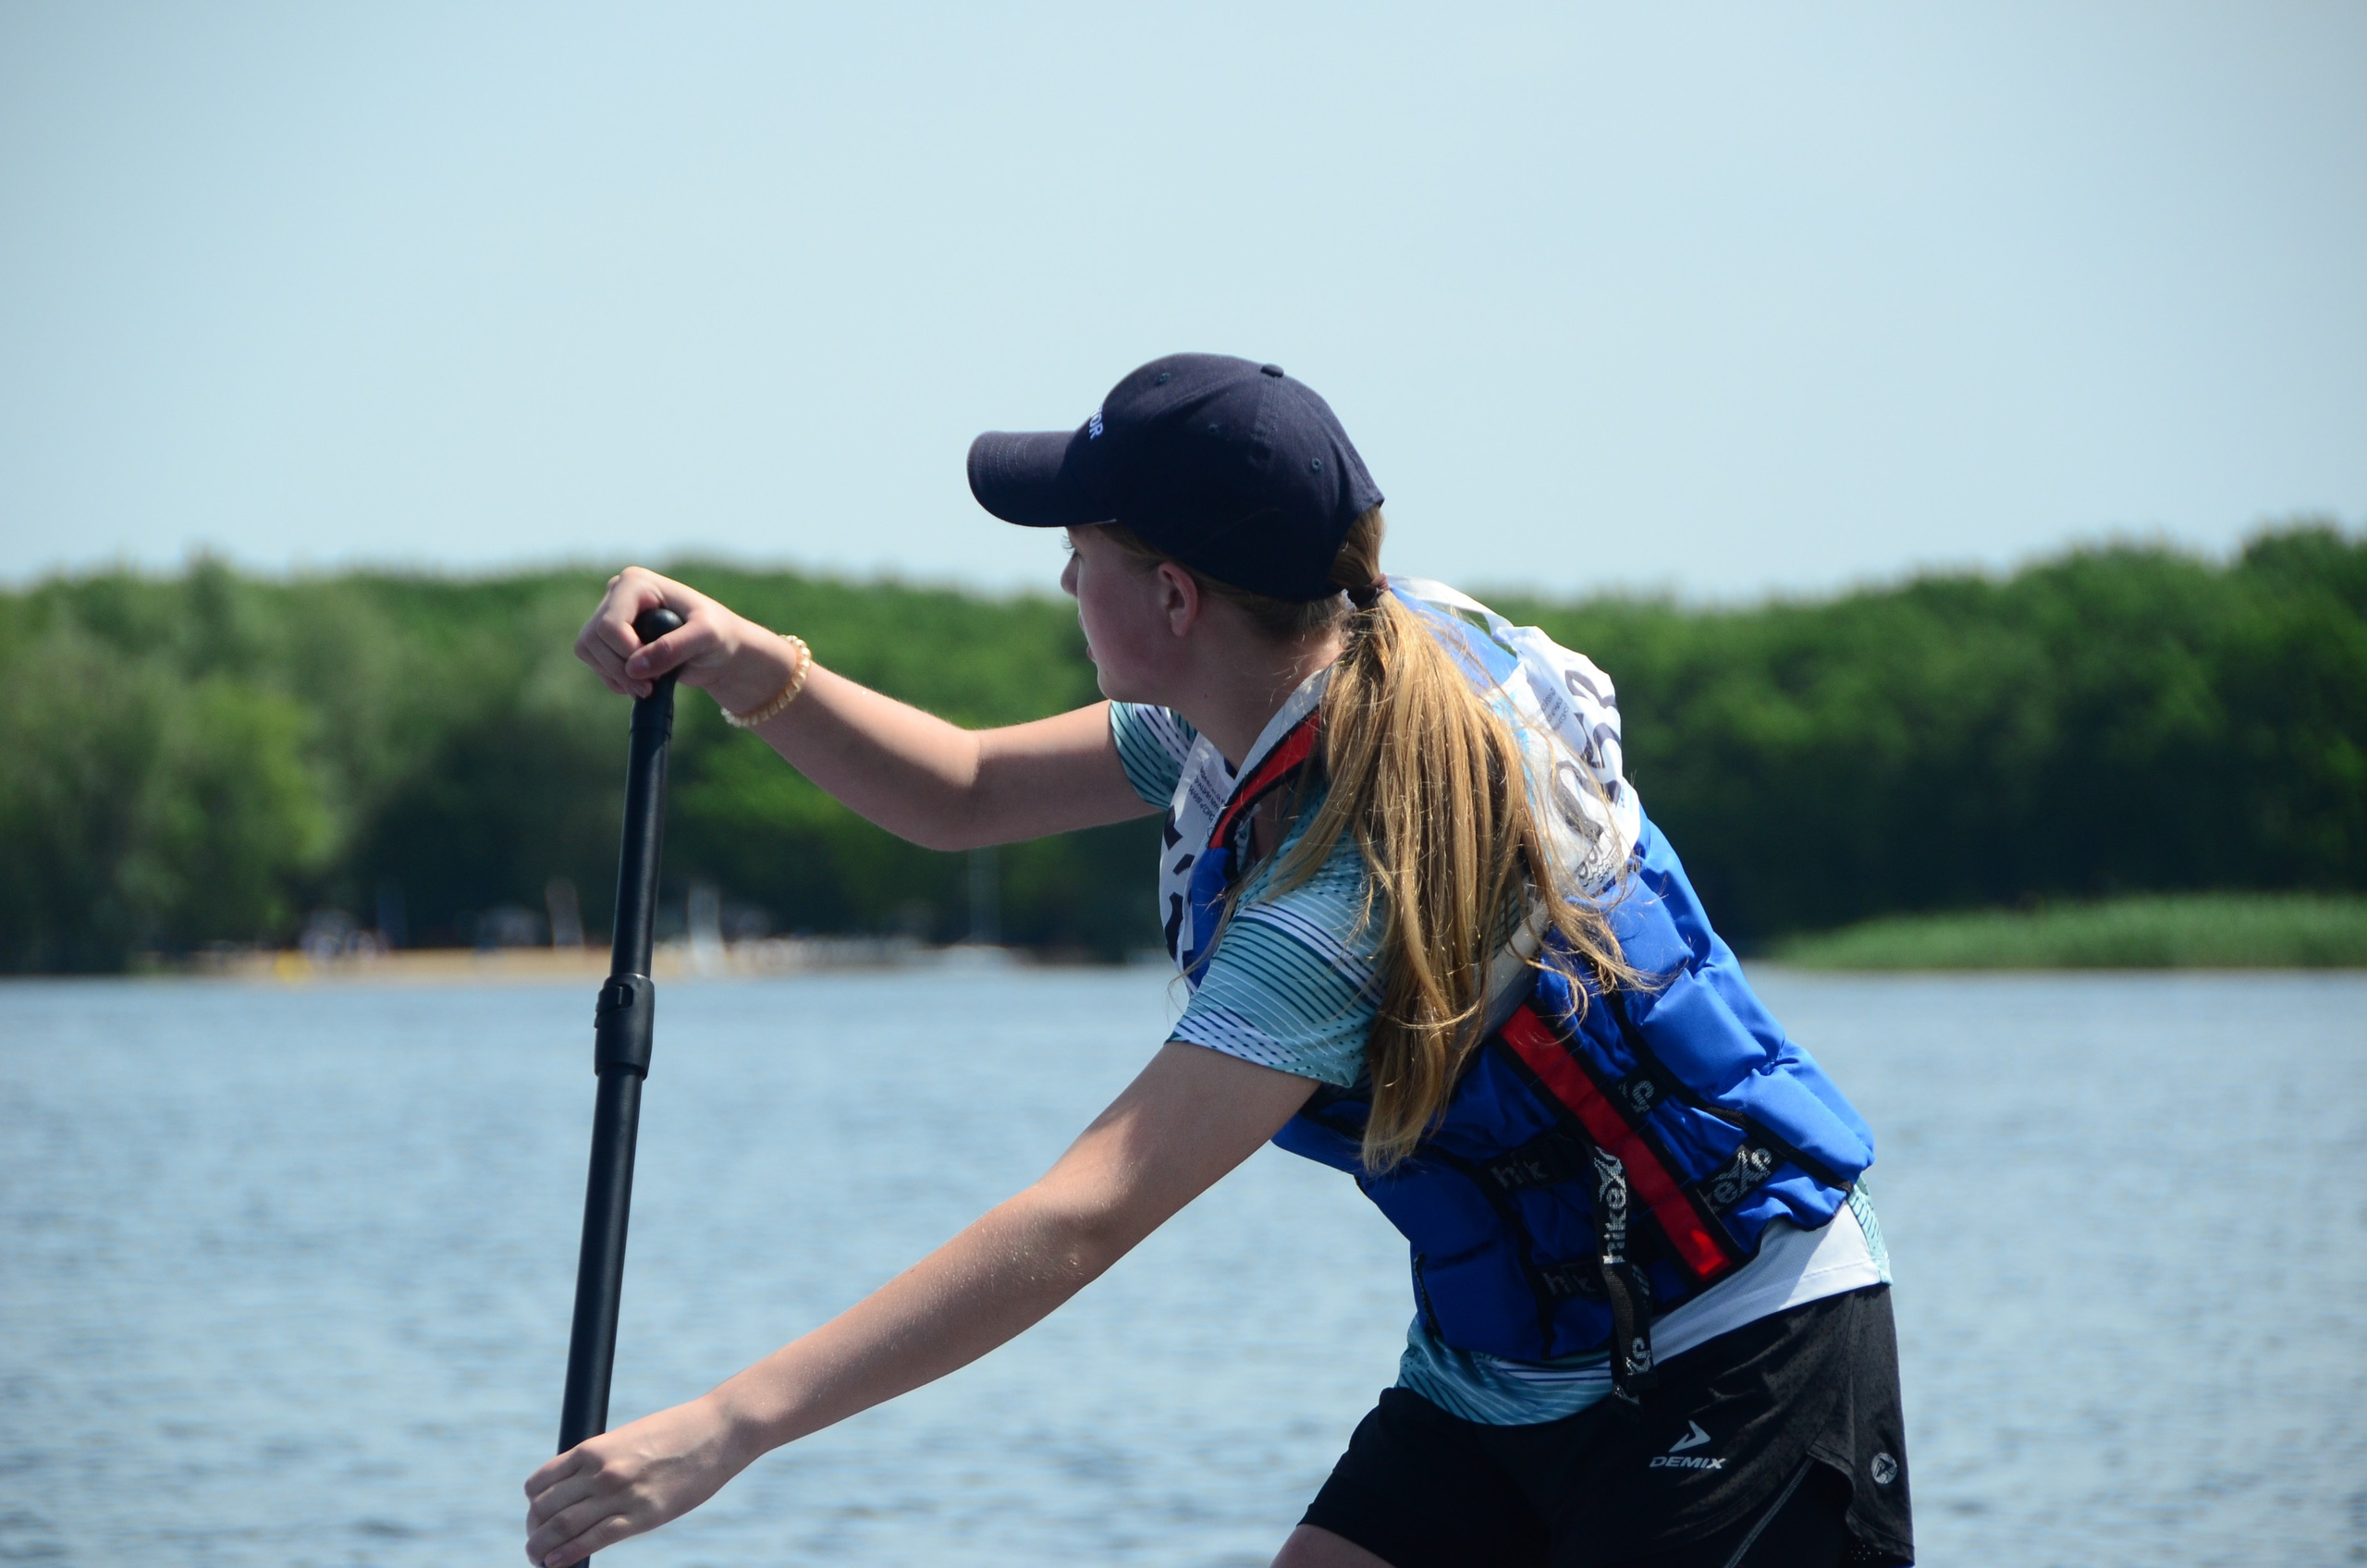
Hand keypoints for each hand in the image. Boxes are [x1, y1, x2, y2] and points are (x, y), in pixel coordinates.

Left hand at [523, 1394, 749, 1566]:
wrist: (717, 1431)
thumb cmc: (676, 1433)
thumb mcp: (628, 1438)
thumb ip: (602, 1461)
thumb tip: (582, 1489)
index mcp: (593, 1448)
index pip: (540, 1482)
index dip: (533, 1505)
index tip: (537, 1517)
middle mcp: (600, 1471)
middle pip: (545, 1508)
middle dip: (534, 1530)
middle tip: (535, 1543)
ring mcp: (620, 1494)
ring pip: (562, 1527)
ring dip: (541, 1547)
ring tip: (537, 1559)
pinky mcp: (642, 1516)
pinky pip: (593, 1540)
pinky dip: (568, 1555)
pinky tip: (556, 1563)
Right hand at [574, 566, 798, 712]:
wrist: (720, 651)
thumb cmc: (720, 635)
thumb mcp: (706, 637)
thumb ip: (675, 648)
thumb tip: (635, 668)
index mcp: (635, 582)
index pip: (609, 624)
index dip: (626, 654)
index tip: (654, 674)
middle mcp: (616, 594)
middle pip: (592, 639)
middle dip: (620, 669)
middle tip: (649, 688)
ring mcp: (610, 616)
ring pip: (587, 651)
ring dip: (615, 676)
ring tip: (647, 688)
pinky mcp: (609, 639)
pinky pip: (594, 662)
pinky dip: (613, 679)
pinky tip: (639, 684)